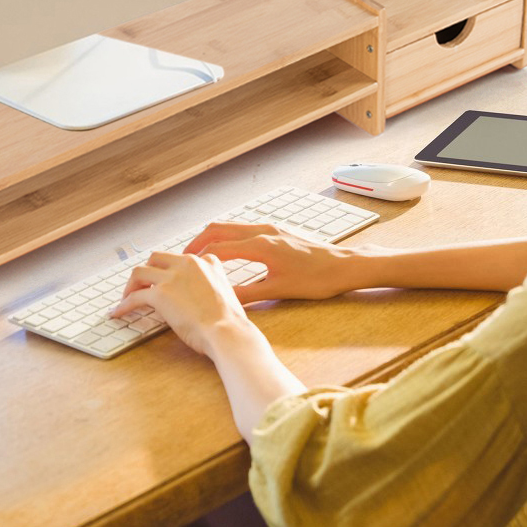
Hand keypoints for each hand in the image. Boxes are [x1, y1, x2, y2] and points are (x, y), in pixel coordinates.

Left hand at [111, 251, 250, 357]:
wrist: (227, 331)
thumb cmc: (229, 320)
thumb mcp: (227, 290)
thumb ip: (212, 283)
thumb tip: (197, 294)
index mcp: (206, 262)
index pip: (180, 258)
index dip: (169, 269)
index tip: (164, 279)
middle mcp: (187, 263)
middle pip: (156, 258)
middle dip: (147, 271)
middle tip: (142, 286)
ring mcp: (172, 277)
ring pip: (140, 271)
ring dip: (131, 285)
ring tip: (127, 297)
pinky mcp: (160, 294)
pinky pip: (134, 296)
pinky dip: (124, 304)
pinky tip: (119, 312)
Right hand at [183, 222, 358, 303]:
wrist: (345, 266)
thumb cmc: (317, 279)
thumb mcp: (279, 290)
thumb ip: (247, 294)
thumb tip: (221, 300)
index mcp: (261, 244)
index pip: (218, 247)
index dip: (196, 257)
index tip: (180, 267)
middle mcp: (263, 230)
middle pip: (219, 228)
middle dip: (197, 242)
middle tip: (182, 259)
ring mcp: (271, 228)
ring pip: (231, 226)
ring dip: (212, 237)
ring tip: (199, 255)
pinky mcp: (277, 232)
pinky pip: (244, 229)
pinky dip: (228, 236)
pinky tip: (227, 252)